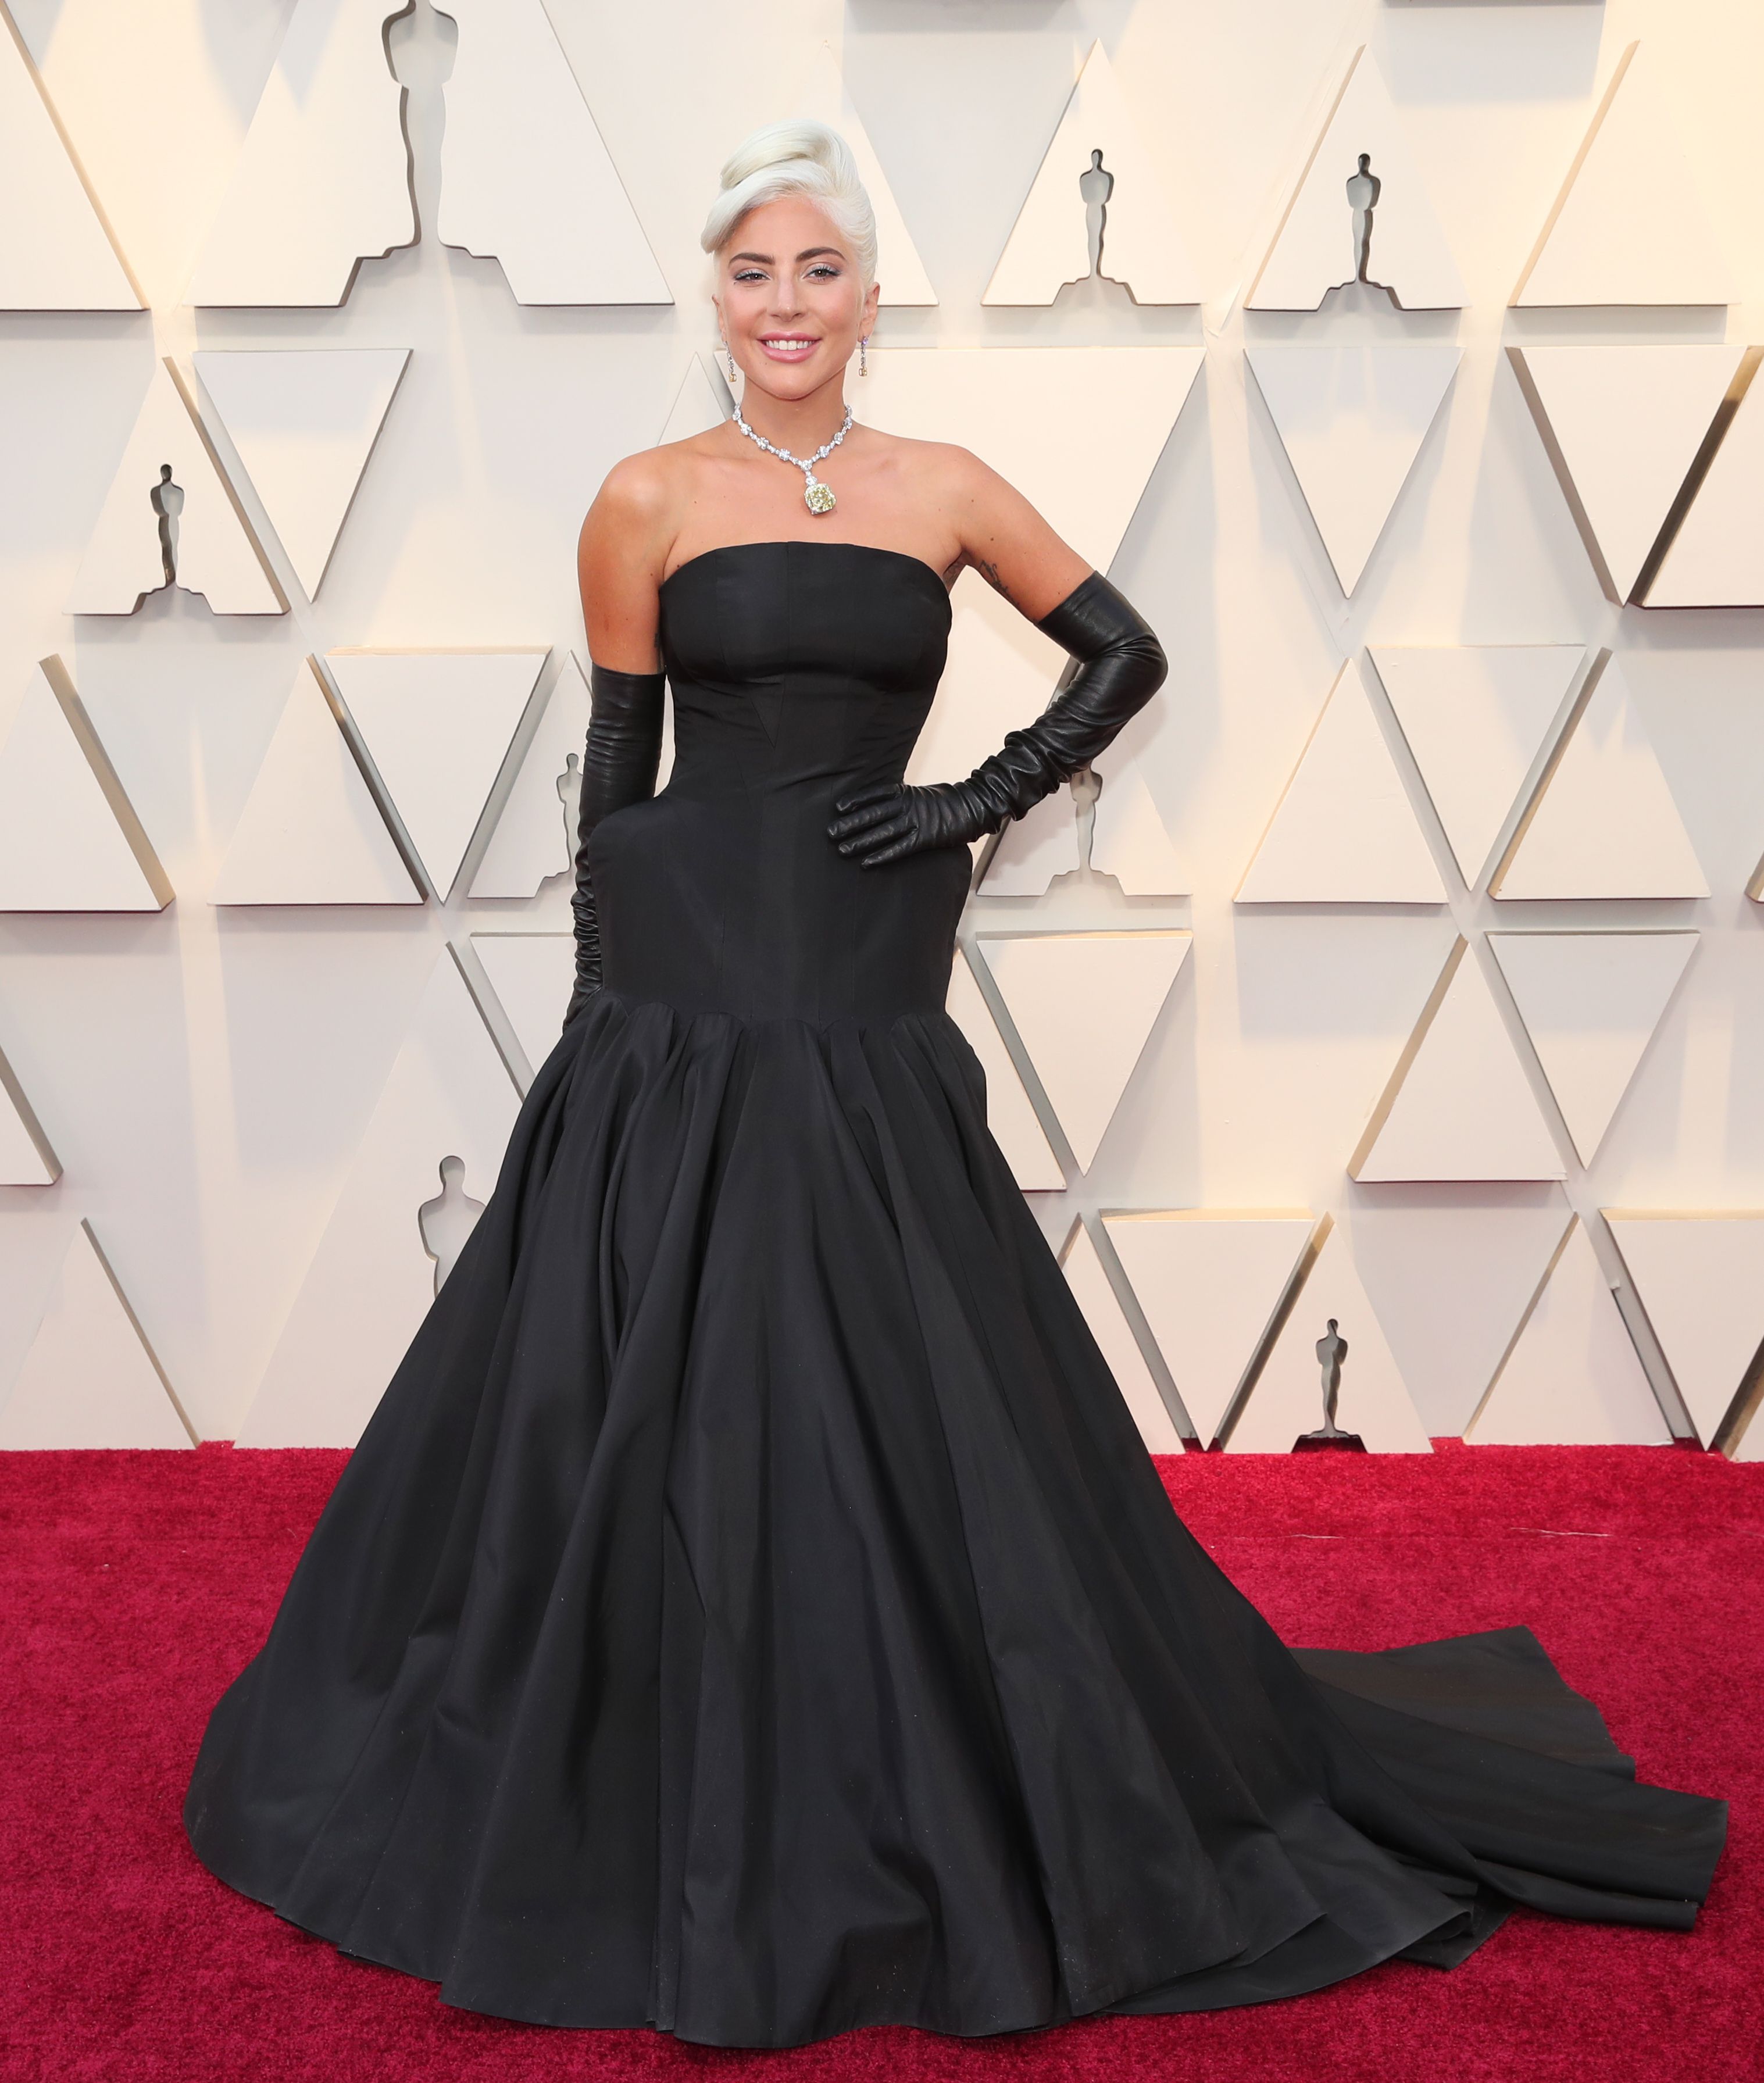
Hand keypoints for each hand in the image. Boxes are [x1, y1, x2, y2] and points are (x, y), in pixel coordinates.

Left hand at [827, 780, 991, 868]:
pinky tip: (867, 863)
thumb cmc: (944, 800)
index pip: (875, 795)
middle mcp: (907, 806)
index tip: (838, 808)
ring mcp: (916, 822)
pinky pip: (899, 849)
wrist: (971, 806)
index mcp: (905, 792)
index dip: (856, 801)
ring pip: (882, 833)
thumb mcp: (919, 793)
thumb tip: (881, 803)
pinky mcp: (924, 838)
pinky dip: (882, 856)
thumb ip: (901, 798)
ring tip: (842, 850)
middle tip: (830, 833)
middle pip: (873, 814)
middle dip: (850, 824)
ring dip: (860, 842)